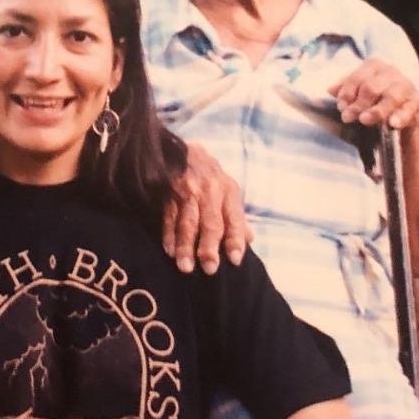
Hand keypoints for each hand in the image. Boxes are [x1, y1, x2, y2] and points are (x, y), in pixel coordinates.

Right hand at [162, 142, 251, 274]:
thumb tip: (249, 239)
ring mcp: (187, 191)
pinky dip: (168, 234)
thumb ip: (236, 215)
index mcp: (228, 191)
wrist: (180, 150)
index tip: (236, 260)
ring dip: (185, 246)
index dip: (235, 239)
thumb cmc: (208, 175)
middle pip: (210, 222)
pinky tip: (169, 250)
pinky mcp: (168, 192)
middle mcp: (209, 191)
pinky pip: (169, 217)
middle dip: (209, 247)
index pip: (234, 218)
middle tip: (210, 269)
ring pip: (187, 223)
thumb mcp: (227, 188)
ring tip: (185, 267)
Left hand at [328, 58, 418, 130]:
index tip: (341, 107)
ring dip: (376, 111)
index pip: (358, 77)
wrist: (401, 117)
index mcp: (374, 66)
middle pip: (371, 87)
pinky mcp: (417, 102)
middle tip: (348, 118)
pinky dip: (401, 116)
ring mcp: (406, 86)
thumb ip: (345, 90)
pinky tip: (392, 124)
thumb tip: (330, 89)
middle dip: (358, 104)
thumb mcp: (358, 94)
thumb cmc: (374, 101)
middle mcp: (391, 72)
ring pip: (391, 97)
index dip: (347, 92)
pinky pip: (409, 109)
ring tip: (365, 120)